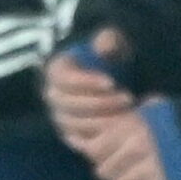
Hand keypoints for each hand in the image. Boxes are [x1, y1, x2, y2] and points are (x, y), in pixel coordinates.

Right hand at [43, 24, 135, 139]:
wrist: (113, 80)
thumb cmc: (111, 58)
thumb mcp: (112, 42)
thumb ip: (108, 40)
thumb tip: (103, 47)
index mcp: (57, 70)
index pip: (64, 79)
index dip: (86, 82)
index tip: (112, 82)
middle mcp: (52, 94)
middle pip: (67, 103)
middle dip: (99, 102)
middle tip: (127, 98)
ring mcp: (59, 115)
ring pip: (72, 123)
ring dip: (101, 120)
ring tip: (128, 112)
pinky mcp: (69, 133)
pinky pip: (77, 139)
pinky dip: (97, 136)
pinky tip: (120, 129)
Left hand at [61, 106, 173, 179]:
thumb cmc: (173, 120)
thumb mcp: (144, 111)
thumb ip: (119, 122)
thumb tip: (87, 137)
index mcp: (129, 126)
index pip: (94, 149)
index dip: (97, 154)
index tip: (106, 154)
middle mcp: (135, 147)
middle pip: (103, 172)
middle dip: (109, 173)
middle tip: (121, 171)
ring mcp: (150, 168)